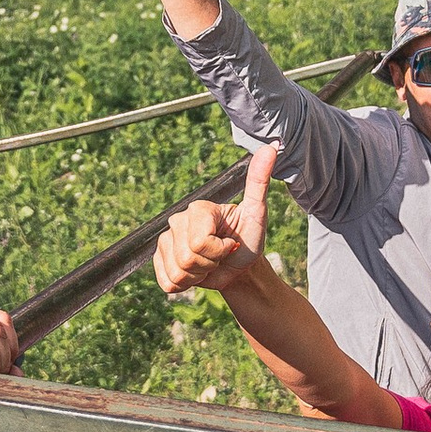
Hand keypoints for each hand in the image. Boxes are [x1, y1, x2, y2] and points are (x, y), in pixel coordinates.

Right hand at [153, 145, 273, 300]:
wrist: (240, 269)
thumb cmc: (249, 241)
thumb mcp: (257, 213)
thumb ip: (259, 181)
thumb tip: (272, 147)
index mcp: (198, 209)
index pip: (199, 242)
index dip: (219, 250)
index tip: (230, 243)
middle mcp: (177, 221)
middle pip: (188, 258)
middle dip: (210, 264)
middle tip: (220, 256)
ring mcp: (165, 241)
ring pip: (177, 272)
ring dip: (199, 275)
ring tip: (209, 263)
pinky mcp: (159, 261)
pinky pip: (167, 282)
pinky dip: (185, 284)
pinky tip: (195, 272)